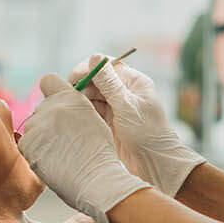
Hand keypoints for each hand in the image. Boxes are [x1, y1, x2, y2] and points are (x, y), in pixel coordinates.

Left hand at [18, 74, 150, 222]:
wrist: (95, 179)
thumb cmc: (100, 153)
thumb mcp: (93, 119)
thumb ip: (74, 107)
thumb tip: (62, 107)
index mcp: (70, 97)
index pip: (48, 80)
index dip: (51, 91)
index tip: (56, 105)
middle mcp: (50, 107)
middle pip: (40, 109)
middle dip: (47, 121)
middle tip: (64, 140)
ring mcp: (37, 126)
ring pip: (32, 127)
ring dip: (41, 138)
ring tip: (61, 154)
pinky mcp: (27, 144)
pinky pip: (26, 144)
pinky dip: (35, 152)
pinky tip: (52, 161)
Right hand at [67, 55, 205, 195]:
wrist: (155, 165)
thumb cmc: (148, 134)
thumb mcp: (127, 106)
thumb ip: (109, 83)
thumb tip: (94, 57)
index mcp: (133, 82)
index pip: (106, 66)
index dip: (88, 69)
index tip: (73, 78)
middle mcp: (124, 92)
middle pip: (96, 81)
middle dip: (81, 87)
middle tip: (68, 98)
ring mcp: (116, 107)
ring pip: (92, 97)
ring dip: (80, 101)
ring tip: (71, 110)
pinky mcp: (109, 122)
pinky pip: (92, 112)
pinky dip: (83, 113)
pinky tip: (75, 118)